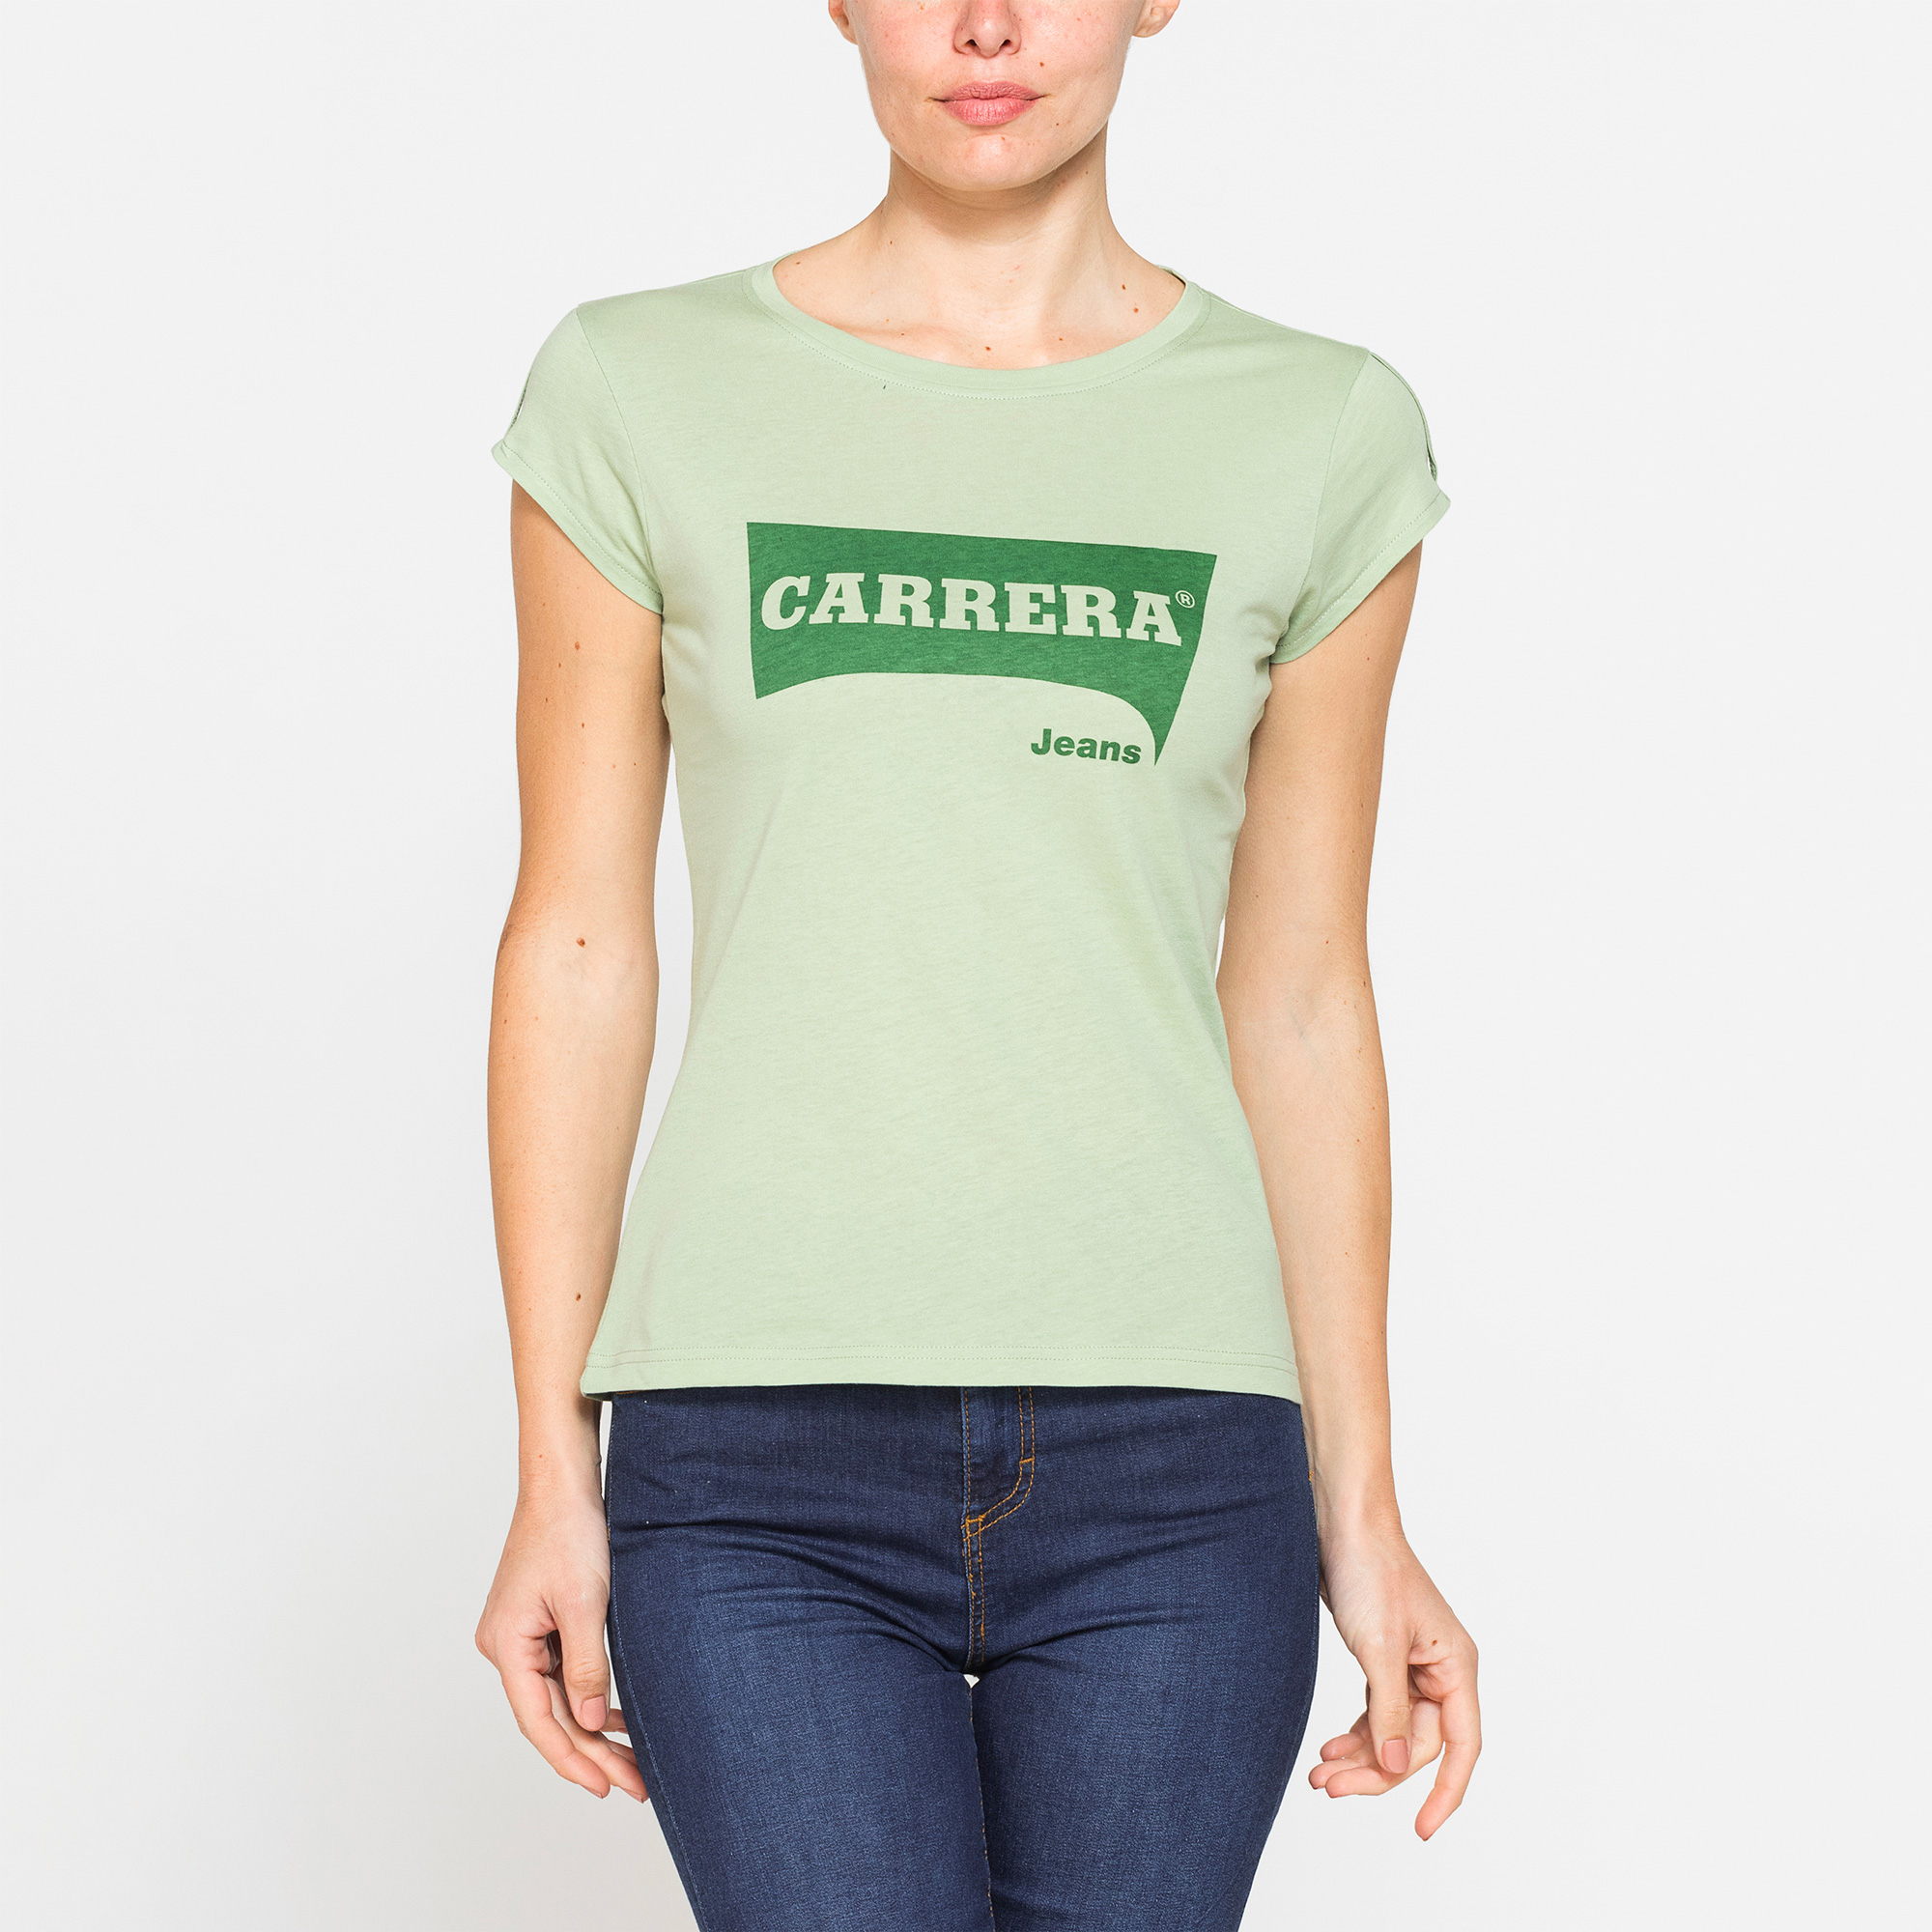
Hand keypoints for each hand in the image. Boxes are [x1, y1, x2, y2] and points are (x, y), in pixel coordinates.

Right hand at [475, 1486, 646, 1801]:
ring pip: (558, 1697)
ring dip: (593, 1727)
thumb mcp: (585, 1603)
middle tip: (635, 1784)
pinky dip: (589, 1695)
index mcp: (506, 1645)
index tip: (605, 1787)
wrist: (564, 1484)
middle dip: (592, 1751)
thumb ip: (586, 1666)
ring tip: (633, 1760)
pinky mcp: (540, 1622)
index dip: (572, 1758)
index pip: (538, 1720)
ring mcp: (521, 1635)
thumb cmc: (569, 1532)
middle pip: (550, 1714)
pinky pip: (562, 1673)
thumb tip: (589, 1723)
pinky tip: (616, 1714)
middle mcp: (506, 1646)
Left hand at [1309, 1526, 1478, 1838]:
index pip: (1462, 1746)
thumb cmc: (1370, 1570)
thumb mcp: (1379, 1646)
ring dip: (1359, 1756)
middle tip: (1330, 1787)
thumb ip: (1388, 1709)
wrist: (1341, 1522)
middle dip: (1375, 1771)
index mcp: (1456, 1667)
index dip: (1445, 1792)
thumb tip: (1392, 1763)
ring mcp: (1410, 1666)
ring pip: (1391, 1731)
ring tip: (1320, 1776)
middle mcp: (1440, 1671)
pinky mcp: (1381, 1658)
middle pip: (1417, 1744)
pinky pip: (1375, 1711)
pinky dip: (1354, 1732)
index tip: (1422, 1830)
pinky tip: (1329, 1748)